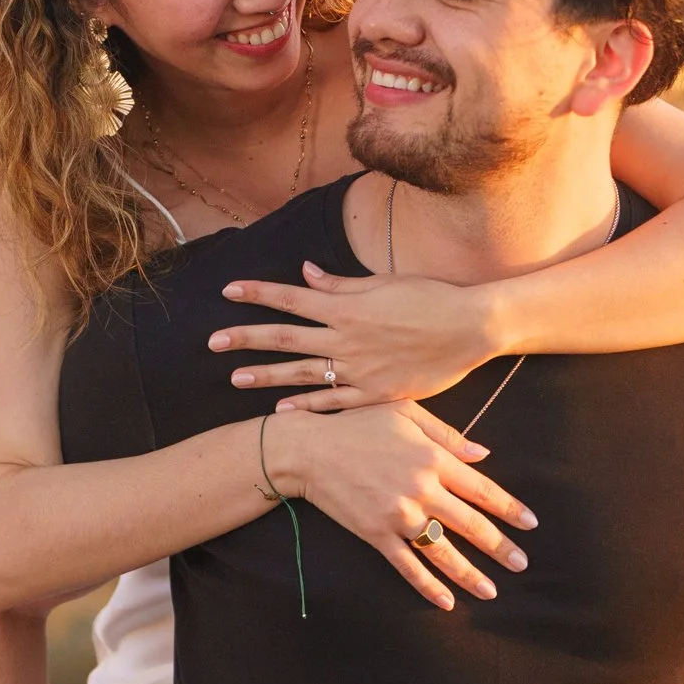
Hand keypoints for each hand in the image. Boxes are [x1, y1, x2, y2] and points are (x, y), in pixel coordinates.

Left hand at [210, 265, 498, 408]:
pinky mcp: (378, 393)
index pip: (291, 298)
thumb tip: (304, 274)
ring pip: (303, 372)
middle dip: (246, 338)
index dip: (257, 294)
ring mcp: (360, 368)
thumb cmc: (431, 297)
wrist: (470, 327)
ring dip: (267, 375)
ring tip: (236, 378)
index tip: (227, 292)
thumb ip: (340, 284)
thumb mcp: (383, 283)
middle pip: (286, 337)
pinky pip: (335, 401)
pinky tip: (282, 410)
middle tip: (212, 342)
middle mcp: (347, 337)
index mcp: (347, 306)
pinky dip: (308, 405)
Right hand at [263, 404, 536, 611]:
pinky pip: (408, 566)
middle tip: (522, 564)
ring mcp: (399, 516)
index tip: (530, 523)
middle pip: (471, 525)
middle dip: (500, 547)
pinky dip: (428, 586)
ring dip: (471, 574)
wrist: (309, 449)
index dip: (510, 508)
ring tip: (492, 591)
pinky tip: (447, 602)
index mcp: (434, 459)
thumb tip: (484, 455)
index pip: (483, 490)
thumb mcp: (406, 414)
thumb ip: (448, 435)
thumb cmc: (358, 424)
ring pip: (444, 552)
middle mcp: (422, 490)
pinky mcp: (377, 535)